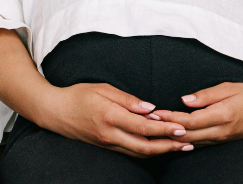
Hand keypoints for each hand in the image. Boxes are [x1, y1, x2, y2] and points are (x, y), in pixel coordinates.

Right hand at [37, 83, 192, 157]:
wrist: (55, 112)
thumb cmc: (78, 95)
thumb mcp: (102, 88)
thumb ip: (128, 99)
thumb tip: (150, 108)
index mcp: (110, 117)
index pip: (144, 127)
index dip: (165, 130)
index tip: (182, 128)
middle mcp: (110, 134)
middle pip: (145, 146)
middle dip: (169, 146)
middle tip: (188, 144)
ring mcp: (108, 144)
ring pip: (139, 153)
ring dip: (161, 151)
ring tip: (180, 148)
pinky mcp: (107, 147)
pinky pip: (131, 152)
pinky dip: (147, 151)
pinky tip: (159, 147)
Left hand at [152, 66, 242, 145]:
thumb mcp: (230, 88)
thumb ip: (207, 95)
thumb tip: (185, 100)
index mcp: (222, 115)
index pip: (191, 120)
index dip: (172, 117)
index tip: (156, 112)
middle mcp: (220, 130)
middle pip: (187, 134)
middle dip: (166, 129)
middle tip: (147, 122)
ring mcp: (219, 138)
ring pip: (190, 141)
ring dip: (171, 137)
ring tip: (153, 129)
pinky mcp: (218, 141)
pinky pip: (196, 143)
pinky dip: (181, 141)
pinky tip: (168, 138)